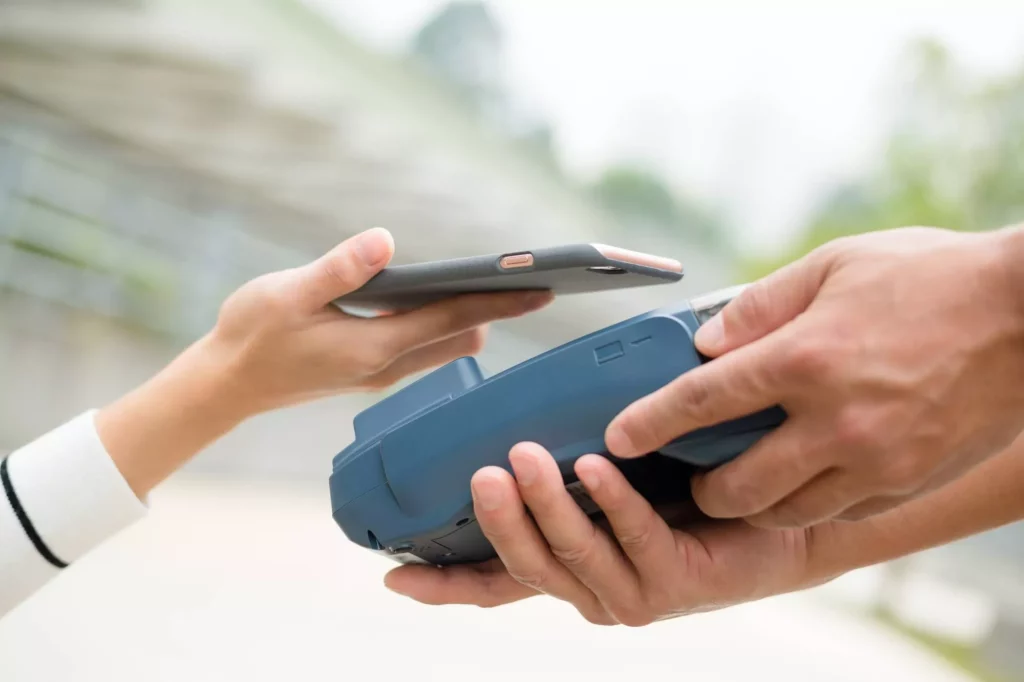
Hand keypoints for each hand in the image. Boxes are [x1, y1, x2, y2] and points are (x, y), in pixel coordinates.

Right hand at [205, 227, 550, 412]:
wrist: (225, 384)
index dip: (499, 302)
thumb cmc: (250, 335)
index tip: (540, 289)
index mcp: (374, 346)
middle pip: (461, 334)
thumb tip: (386, 241)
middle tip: (536, 282)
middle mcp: (387, 365)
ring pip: (446, 345)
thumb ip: (338, 269)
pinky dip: (446, 324)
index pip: (453, 319)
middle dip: (499, 310)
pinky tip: (445, 299)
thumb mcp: (287, 295)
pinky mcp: (370, 369)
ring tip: (500, 285)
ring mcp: (380, 371)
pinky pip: (425, 347)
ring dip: (472, 317)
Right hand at [384, 442, 828, 625]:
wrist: (777, 525)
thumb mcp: (613, 481)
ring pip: (570, 554)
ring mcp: (630, 595)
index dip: (443, 584)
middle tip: (483, 471)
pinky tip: (596, 465)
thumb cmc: (690, 497)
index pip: (494, 583)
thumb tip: (527, 415)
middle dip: (498, 519)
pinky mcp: (673, 584)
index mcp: (570, 570)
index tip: (394, 571)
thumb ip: (571, 467)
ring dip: (545, 504)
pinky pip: (634, 539)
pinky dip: (611, 501)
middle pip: (523, 564)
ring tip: (525, 457)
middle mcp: (591, 591)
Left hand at [604, 225, 1023, 527]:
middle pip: (736, 484)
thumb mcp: (834, 264)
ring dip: (753, 502)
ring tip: (746, 480)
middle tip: (695, 473)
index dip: (649, 423)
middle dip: (701, 487)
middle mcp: (835, 419)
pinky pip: (839, 511)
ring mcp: (875, 459)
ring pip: (785, 511)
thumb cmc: (932, 277)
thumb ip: (761, 305)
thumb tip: (708, 340)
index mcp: (806, 357)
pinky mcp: (908, 480)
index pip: (702, 402)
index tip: (618, 438)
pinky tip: (809, 475)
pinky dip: (810, 501)